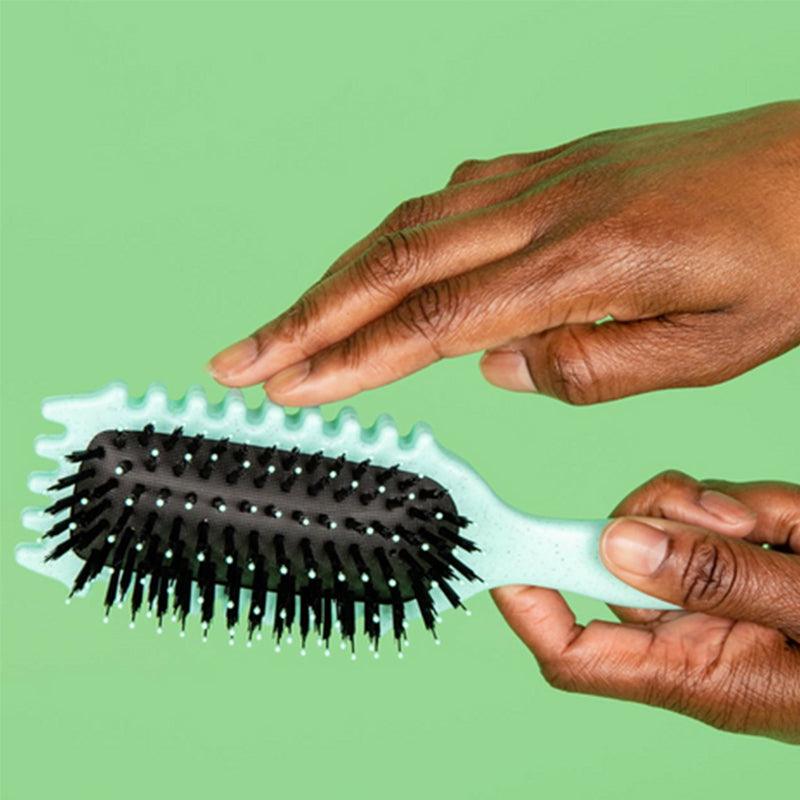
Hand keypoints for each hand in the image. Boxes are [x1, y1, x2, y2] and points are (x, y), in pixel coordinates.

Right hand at [209, 101, 799, 405]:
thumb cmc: (783, 259)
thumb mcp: (708, 349)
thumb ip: (591, 366)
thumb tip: (494, 364)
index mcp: (581, 263)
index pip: (433, 321)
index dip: (350, 359)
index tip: (288, 388)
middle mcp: (542, 209)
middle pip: (392, 265)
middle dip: (303, 318)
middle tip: (239, 358)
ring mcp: (540, 178)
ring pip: (409, 226)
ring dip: (336, 278)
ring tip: (288, 325)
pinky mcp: (549, 165)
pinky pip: (450, 199)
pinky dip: (398, 239)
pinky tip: (379, 266)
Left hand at [492, 472, 799, 742]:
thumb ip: (721, 581)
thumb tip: (618, 544)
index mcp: (696, 672)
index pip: (575, 651)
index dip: (527, 607)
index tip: (502, 557)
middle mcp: (695, 632)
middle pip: (616, 561)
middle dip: (656, 520)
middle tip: (729, 519)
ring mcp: (720, 593)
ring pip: (667, 524)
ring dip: (713, 508)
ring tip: (783, 526)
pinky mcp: (748, 561)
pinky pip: (716, 510)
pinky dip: (749, 500)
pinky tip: (793, 520)